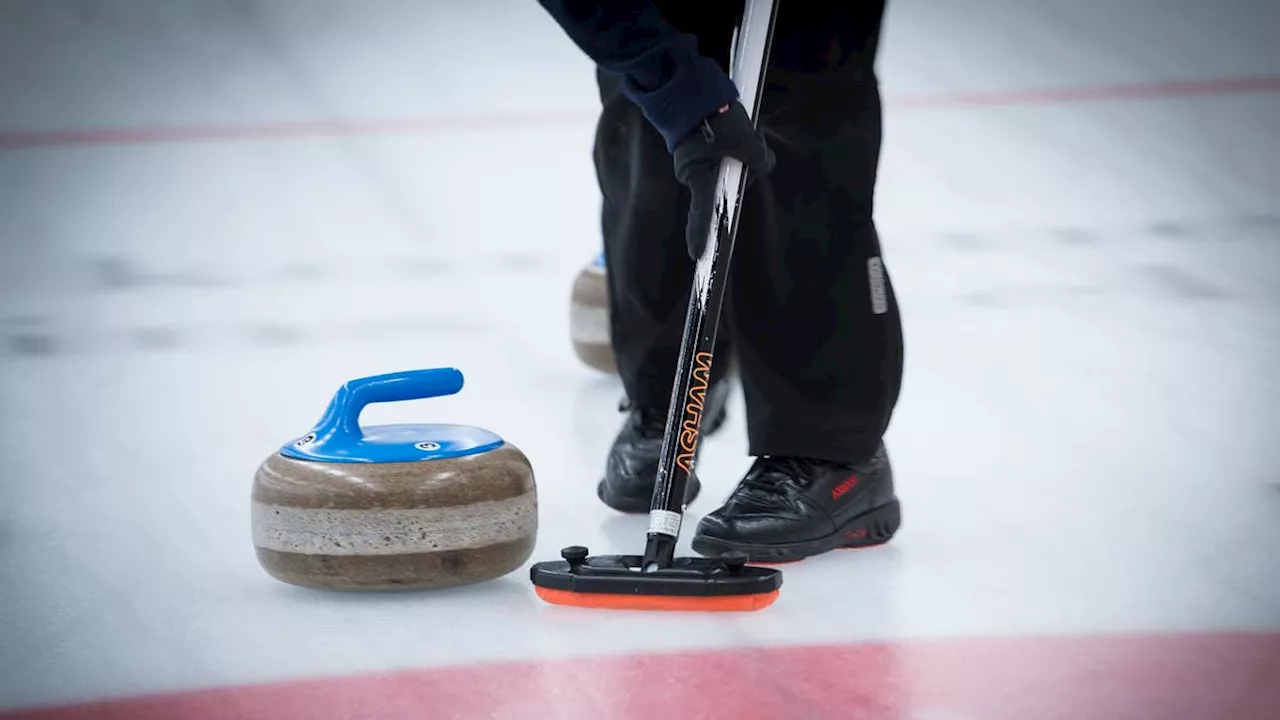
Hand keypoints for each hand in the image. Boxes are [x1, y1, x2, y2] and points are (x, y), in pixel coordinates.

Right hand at [673, 102, 774, 259]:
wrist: (691, 86)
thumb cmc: (715, 116)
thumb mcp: (746, 140)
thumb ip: (759, 159)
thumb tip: (763, 164)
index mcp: (700, 178)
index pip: (703, 215)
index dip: (701, 236)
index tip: (698, 256)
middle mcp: (691, 173)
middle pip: (721, 187)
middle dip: (741, 173)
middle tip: (752, 145)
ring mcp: (690, 158)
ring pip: (720, 168)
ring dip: (736, 154)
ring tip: (742, 129)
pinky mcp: (692, 144)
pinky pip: (714, 154)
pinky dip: (726, 145)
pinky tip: (732, 126)